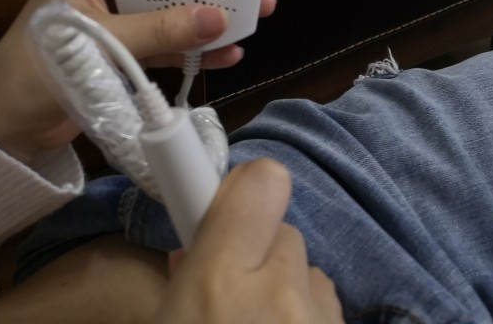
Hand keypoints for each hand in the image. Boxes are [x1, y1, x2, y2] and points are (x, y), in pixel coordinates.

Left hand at [0, 0, 276, 159]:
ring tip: (258, 5)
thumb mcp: (97, 41)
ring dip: (212, 8)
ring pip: (174, 4)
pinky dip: (197, 48)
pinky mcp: (129, 52)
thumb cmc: (35, 67)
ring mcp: (120, 17)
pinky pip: (171, 43)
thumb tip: (218, 18)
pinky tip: (229, 52)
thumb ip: (156, 30)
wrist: (8, 129)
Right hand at [151, 159, 343, 323]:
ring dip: (289, 293)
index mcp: (216, 282)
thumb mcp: (163, 318)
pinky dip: (309, 321)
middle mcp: (278, 294)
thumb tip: (195, 249)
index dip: (243, 189)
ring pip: (310, 273)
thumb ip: (187, 274)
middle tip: (231, 296)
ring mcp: (321, 322)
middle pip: (284, 233)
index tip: (222, 205)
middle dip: (260, 254)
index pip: (260, 182)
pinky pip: (330, 311)